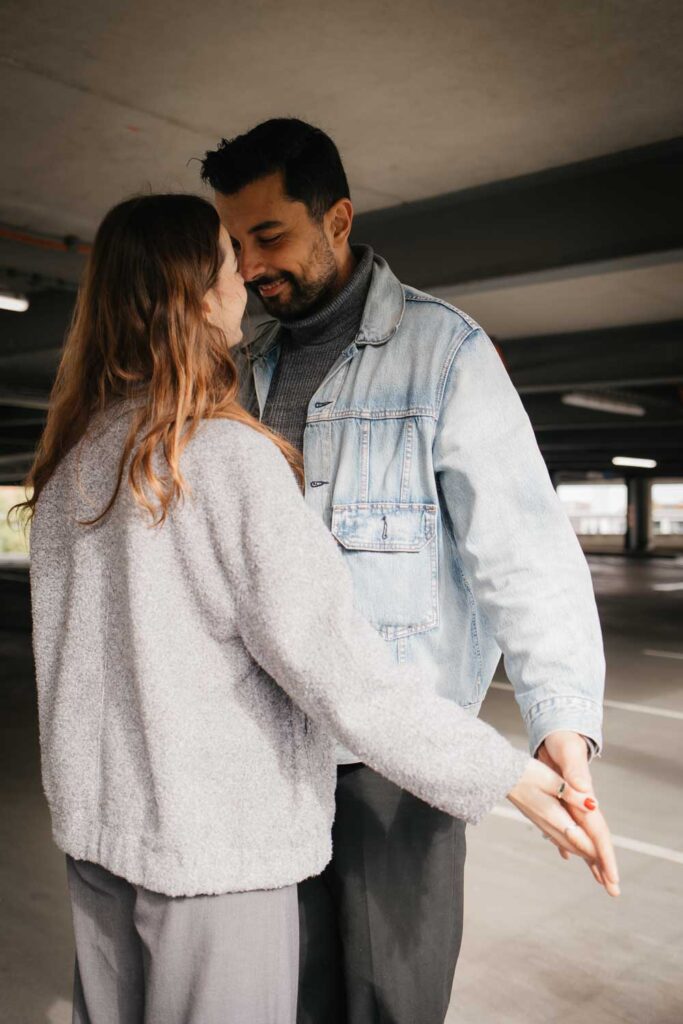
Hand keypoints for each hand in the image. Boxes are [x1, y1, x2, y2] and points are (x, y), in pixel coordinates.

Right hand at [507, 759, 618, 895]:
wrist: (498, 776)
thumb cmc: (523, 773)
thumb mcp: (550, 778)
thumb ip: (572, 793)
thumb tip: (593, 805)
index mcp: (555, 818)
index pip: (584, 842)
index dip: (601, 859)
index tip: (613, 879)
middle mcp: (551, 825)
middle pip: (580, 850)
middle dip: (598, 868)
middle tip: (613, 890)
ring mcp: (545, 824)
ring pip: (572, 846)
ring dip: (588, 860)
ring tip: (601, 876)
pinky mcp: (541, 819)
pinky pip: (562, 839)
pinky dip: (574, 848)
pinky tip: (572, 855)